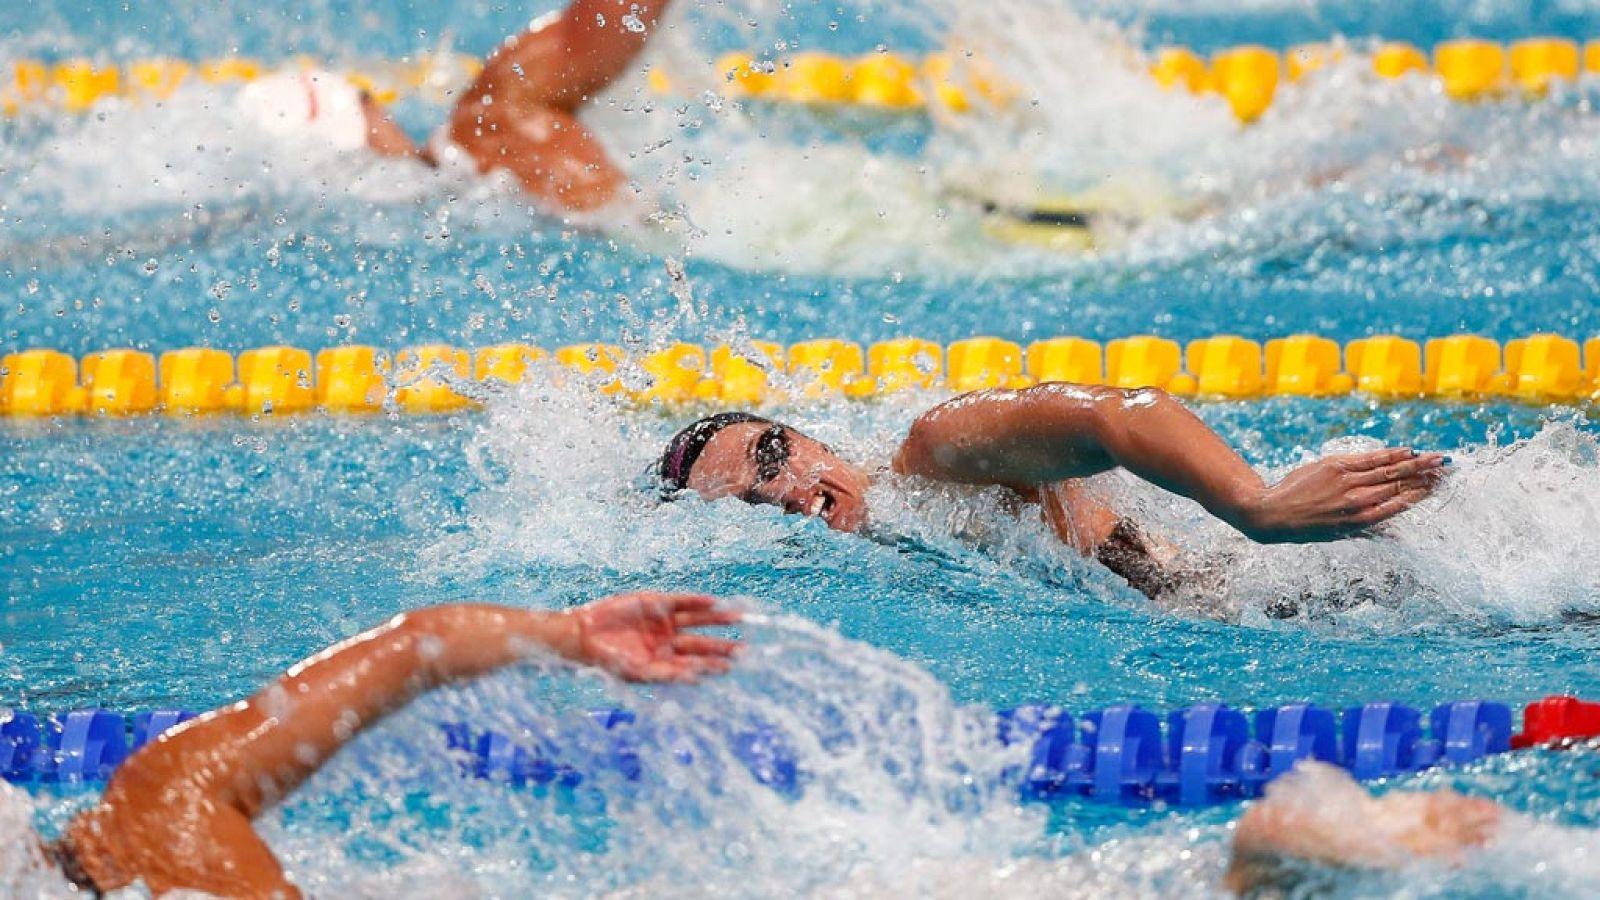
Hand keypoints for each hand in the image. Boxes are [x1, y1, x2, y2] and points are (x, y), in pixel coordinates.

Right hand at [569, 592, 741, 681]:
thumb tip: (696, 680)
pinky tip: (714, 601)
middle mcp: (669, 641)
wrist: (584, 636)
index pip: (695, 664)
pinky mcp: (656, 602)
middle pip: (701, 643)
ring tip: (739, 618)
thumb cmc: (609, 661)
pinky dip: (698, 601)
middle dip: (723, 645)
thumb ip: (667, 675)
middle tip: (745, 649)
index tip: (731, 667)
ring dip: (718, 618)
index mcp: (664, 661)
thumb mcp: (638, 672)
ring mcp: (664, 621)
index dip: (713, 665)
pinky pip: (682, 601)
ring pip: (698, 619)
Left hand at [1234, 447, 1446, 542]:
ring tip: (1437, 458)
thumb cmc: (1306, 527)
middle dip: (1427, 477)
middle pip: (1401, 485)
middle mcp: (1359, 501)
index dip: (1424, 493)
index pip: (1401, 503)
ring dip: (1416, 463)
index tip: (1441, 486)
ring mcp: (1348, 482)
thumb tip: (1395, 533)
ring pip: (1390, 470)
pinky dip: (1389, 454)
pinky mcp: (1335, 466)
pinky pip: (1369, 459)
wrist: (1272, 513)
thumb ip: (1369, 529)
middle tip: (1449, 468)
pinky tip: (1407, 451)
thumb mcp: (1340, 535)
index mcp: (1362, 521)